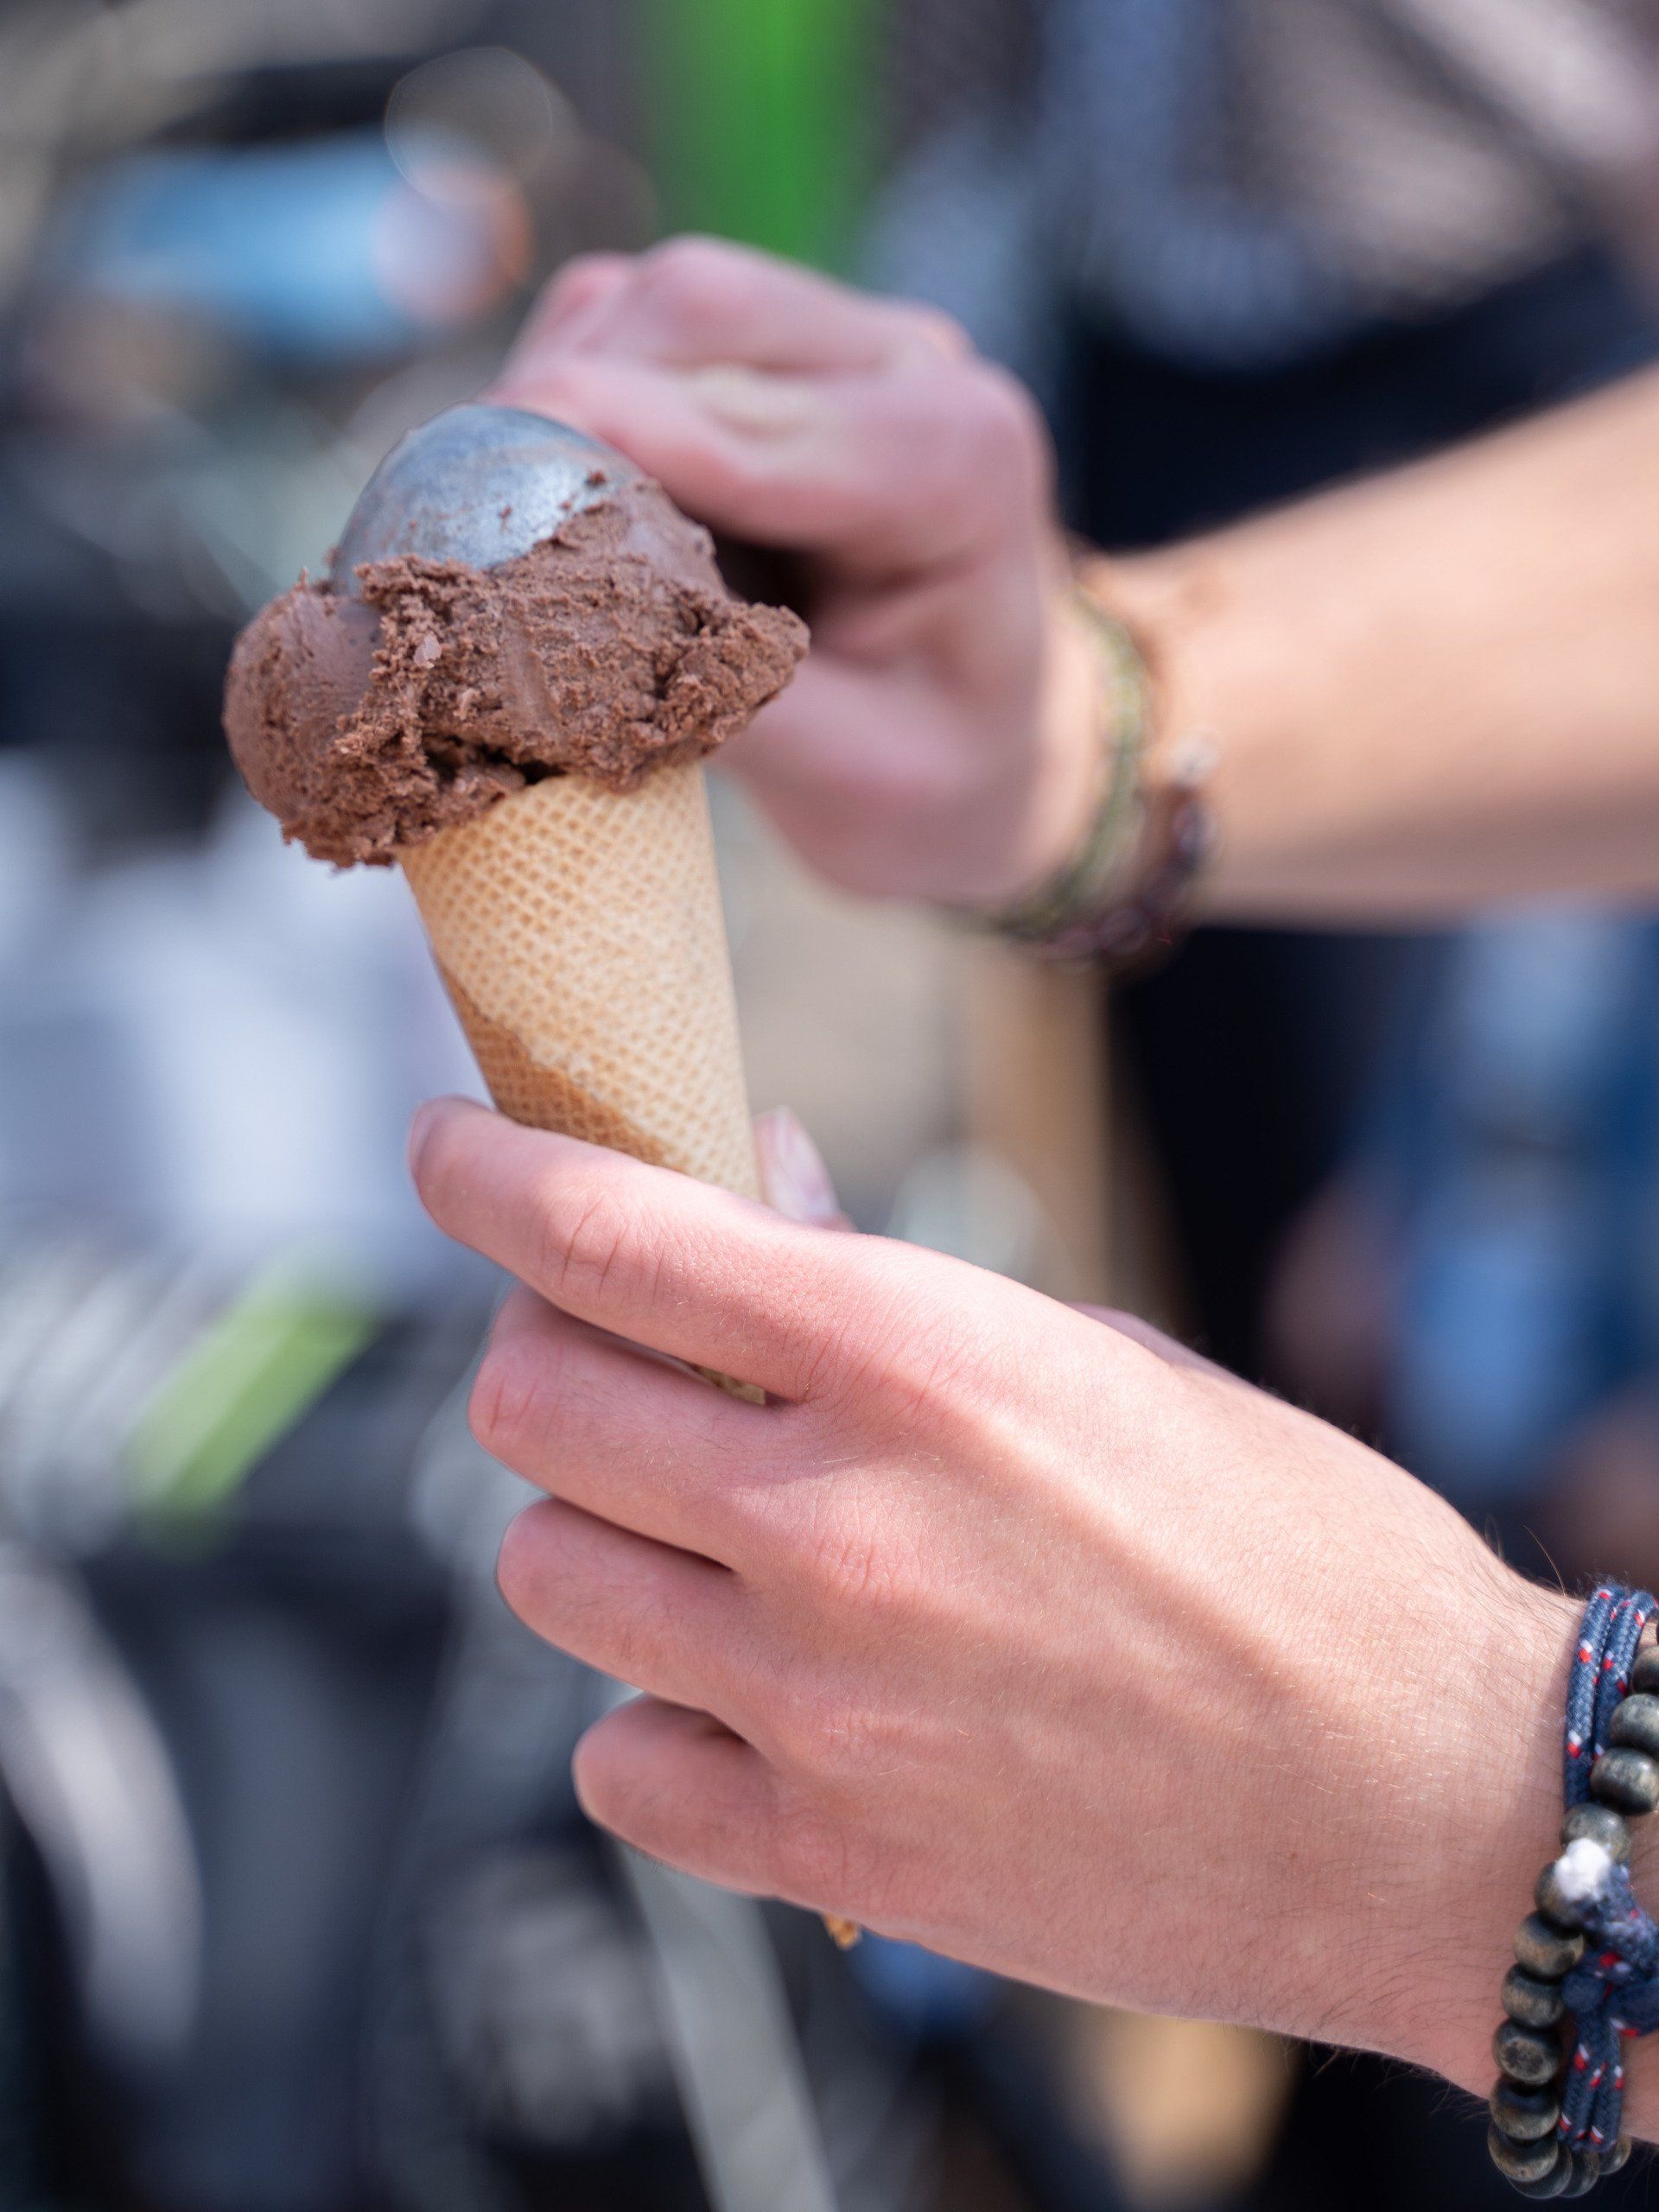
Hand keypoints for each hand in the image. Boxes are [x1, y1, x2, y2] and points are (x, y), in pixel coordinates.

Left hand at [409, 1096, 1597, 2114]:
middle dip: (543, 1360)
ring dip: (599, 1535)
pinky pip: (617, 1763)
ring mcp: (813, 1699)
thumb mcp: (1089, 1355)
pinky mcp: (827, 1854)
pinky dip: (655, 1718)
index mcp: (910, 1354)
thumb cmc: (1286, 1546)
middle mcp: (830, 1519)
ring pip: (546, 1576)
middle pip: (526, 1407)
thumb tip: (734, 1201)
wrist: (1421, 1795)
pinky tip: (748, 1698)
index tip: (444, 1151)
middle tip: (609, 1363)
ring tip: (705, 1537)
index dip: (486, 1174)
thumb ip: (881, 1290)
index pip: (601, 1232)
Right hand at [490, 237, 1097, 906]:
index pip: (757, 424)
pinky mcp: (779, 354)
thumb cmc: (937, 779)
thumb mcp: (854, 775)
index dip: (606, 433)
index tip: (477, 468)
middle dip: (562, 394)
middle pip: (697, 312)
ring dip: (559, 386)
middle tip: (454, 505)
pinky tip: (540, 485)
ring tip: (491, 505)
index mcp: (959, 461)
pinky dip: (575, 391)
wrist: (997, 748)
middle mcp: (911, 366)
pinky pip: (646, 329)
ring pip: (659, 303)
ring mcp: (844, 345)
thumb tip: (568, 634)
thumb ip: (727, 693)